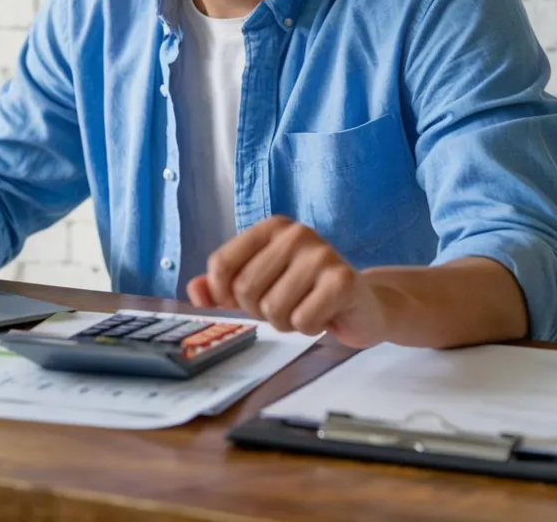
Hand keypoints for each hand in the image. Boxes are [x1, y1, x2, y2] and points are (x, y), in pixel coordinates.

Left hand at [186, 216, 388, 347]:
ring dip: (285, 322)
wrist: (362, 305)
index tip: (238, 301)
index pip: (221, 264)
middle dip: (259, 310)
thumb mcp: (258, 285)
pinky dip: (308, 328)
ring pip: (273, 308)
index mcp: (271, 227)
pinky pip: (302, 321)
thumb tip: (195, 291)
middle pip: (244, 289)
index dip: (222, 294)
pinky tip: (323, 314)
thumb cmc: (304, 292)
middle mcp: (295, 233)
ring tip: (304, 308)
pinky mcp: (343, 280)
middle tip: (284, 305)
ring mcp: (321, 253)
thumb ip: (221, 286)